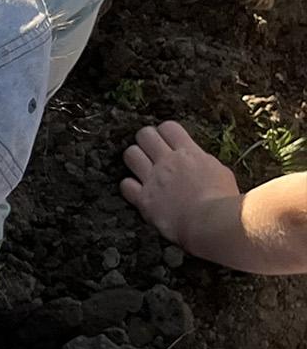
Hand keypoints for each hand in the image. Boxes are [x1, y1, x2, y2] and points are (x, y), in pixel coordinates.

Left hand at [121, 122, 238, 251]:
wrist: (210, 221)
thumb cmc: (223, 200)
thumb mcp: (220, 172)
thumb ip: (203, 163)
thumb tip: (198, 161)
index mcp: (189, 153)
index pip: (168, 127)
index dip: (164, 131)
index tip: (165, 140)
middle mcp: (167, 162)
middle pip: (145, 135)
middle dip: (145, 139)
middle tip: (149, 150)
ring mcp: (153, 179)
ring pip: (130, 155)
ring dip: (133, 158)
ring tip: (140, 166)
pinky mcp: (143, 200)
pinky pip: (125, 185)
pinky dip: (128, 186)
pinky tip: (136, 190)